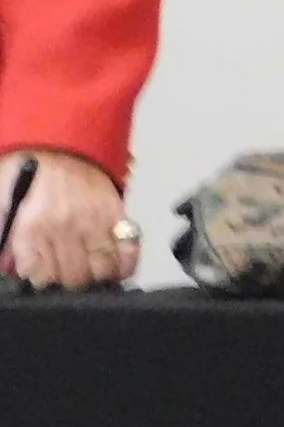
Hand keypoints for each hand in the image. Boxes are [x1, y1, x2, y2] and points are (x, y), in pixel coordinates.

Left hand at [0, 149, 136, 289]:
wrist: (57, 144)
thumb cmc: (26, 173)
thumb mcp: (3, 204)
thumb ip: (8, 236)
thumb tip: (13, 266)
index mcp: (31, 228)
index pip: (41, 277)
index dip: (42, 281)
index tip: (42, 278)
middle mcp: (63, 228)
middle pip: (73, 279)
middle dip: (68, 282)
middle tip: (64, 275)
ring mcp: (93, 223)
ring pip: (102, 271)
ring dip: (96, 276)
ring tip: (89, 272)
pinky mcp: (116, 216)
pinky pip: (128, 251)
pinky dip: (125, 264)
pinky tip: (116, 266)